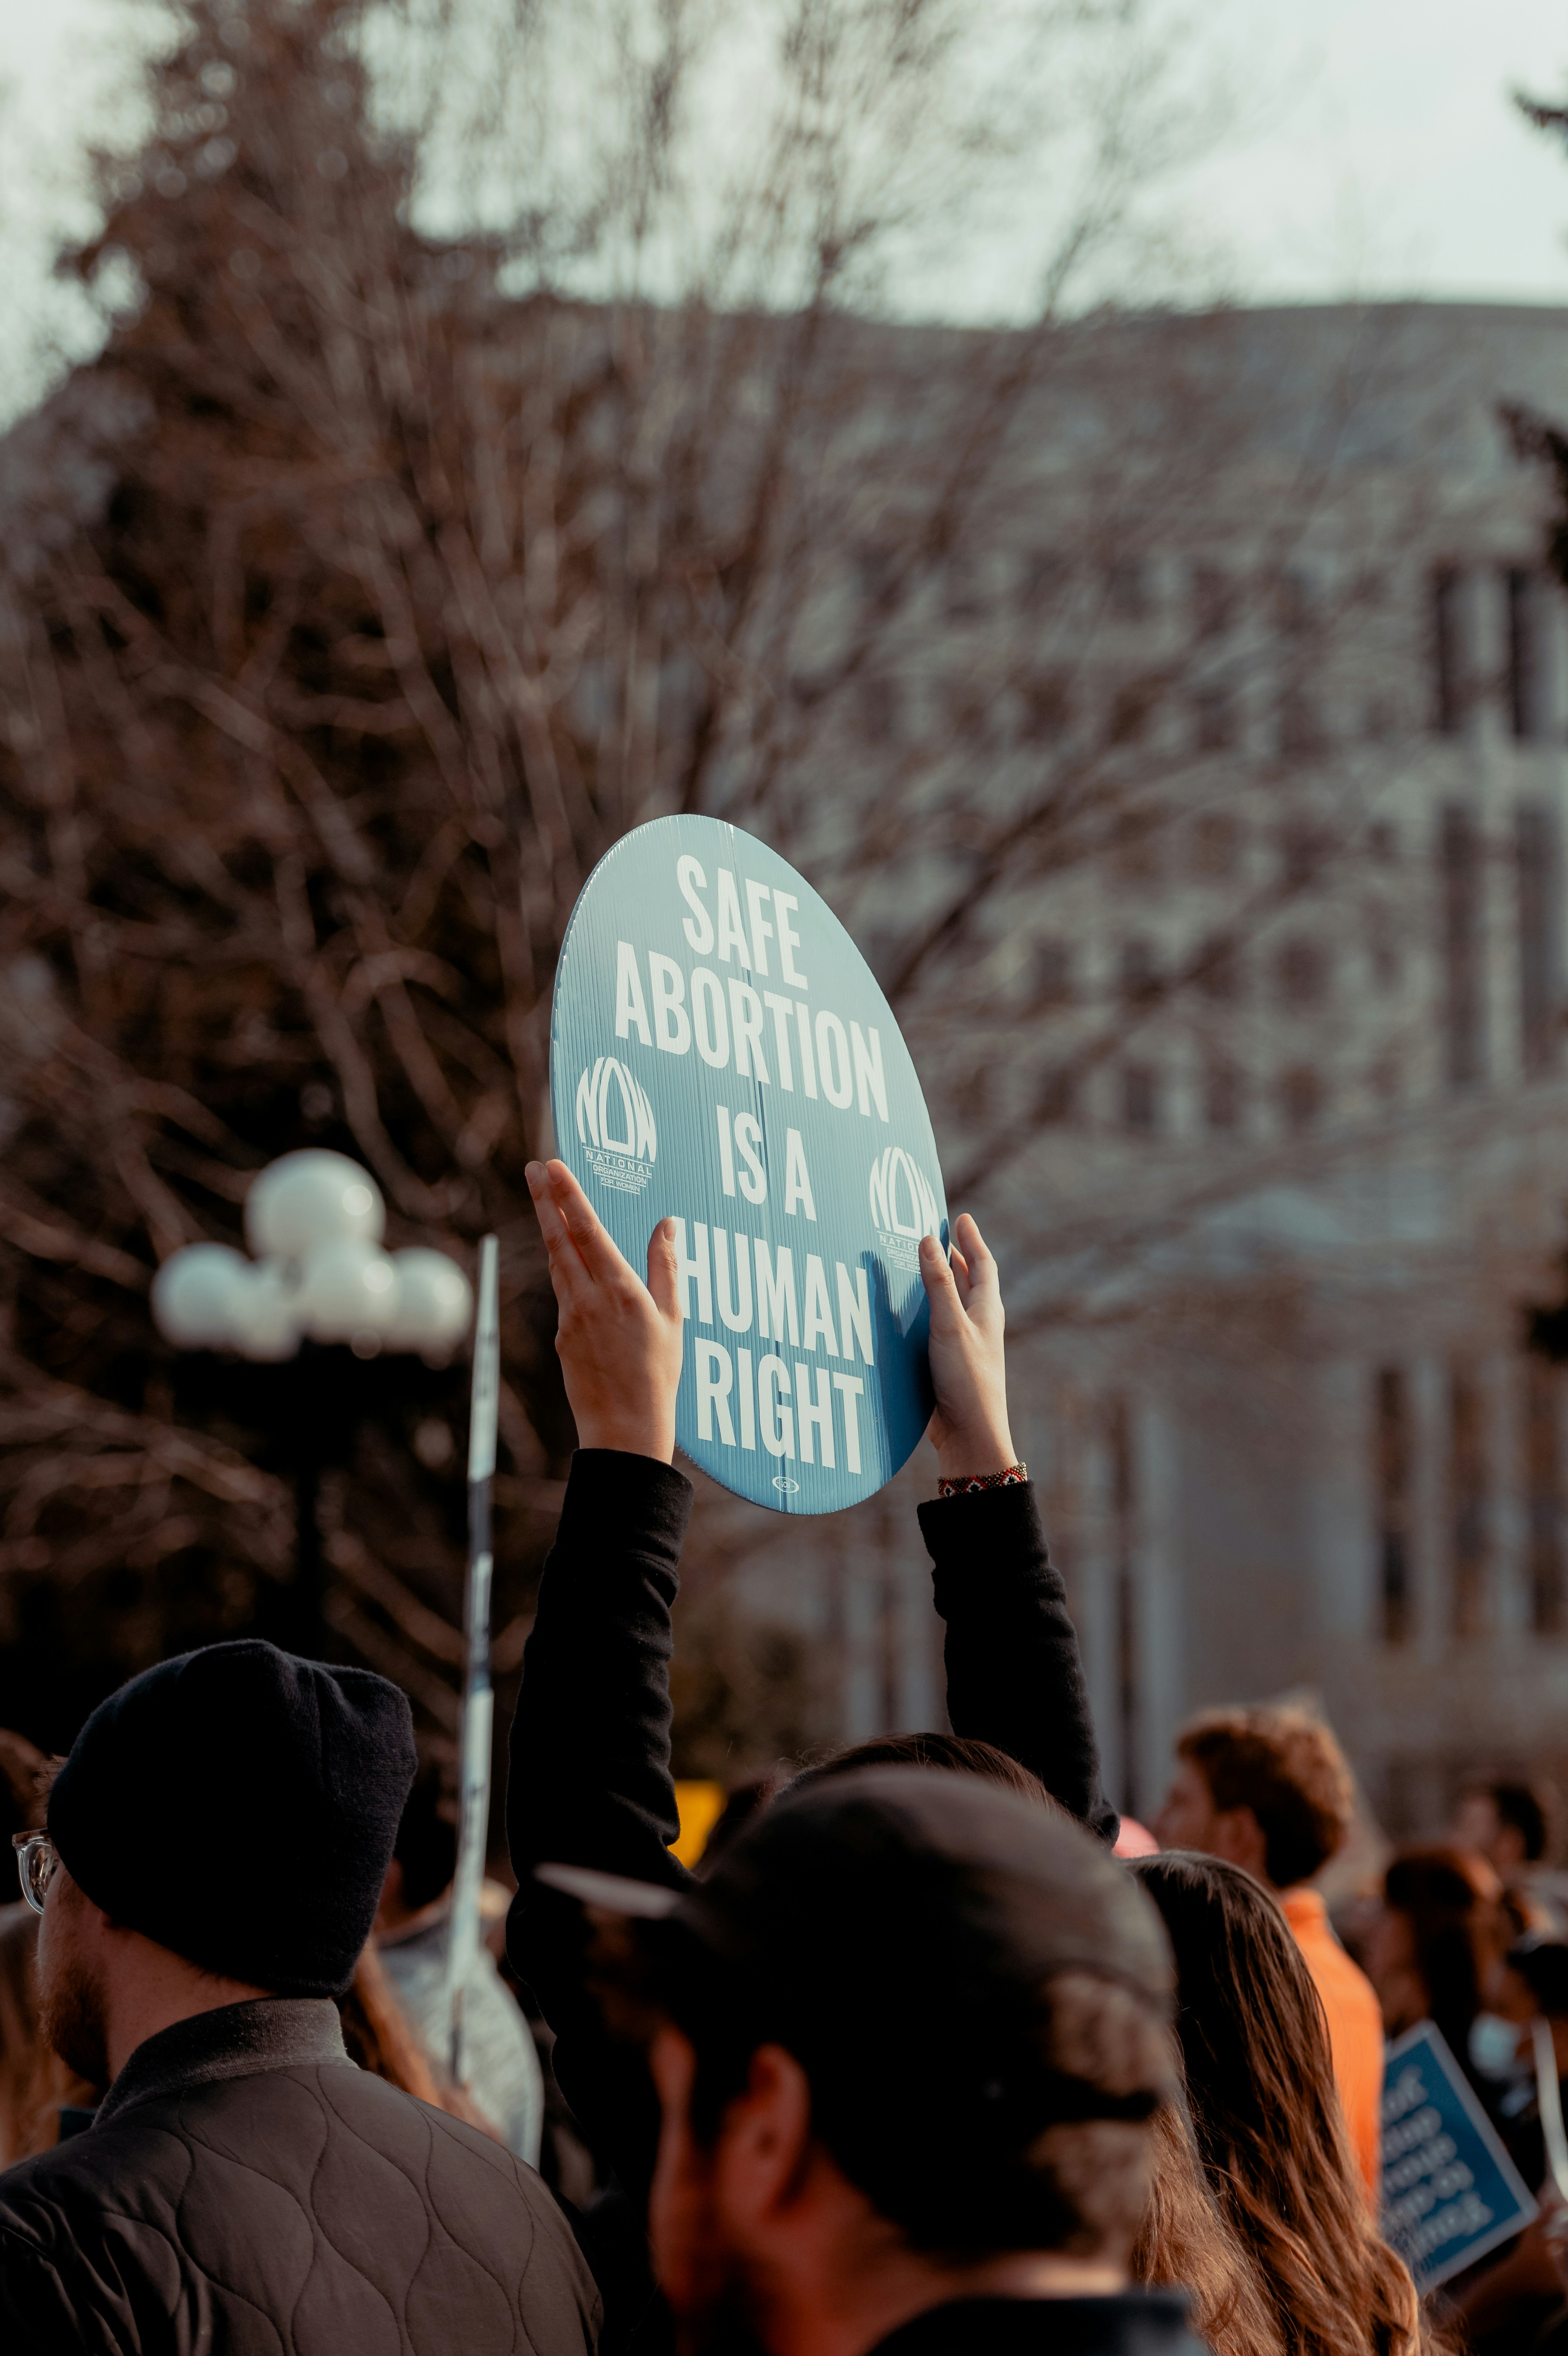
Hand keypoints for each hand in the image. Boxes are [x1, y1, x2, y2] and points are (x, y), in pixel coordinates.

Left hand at [526, 1159, 682, 1462]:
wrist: (624, 1429)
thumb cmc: (658, 1376)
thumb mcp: (673, 1318)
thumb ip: (666, 1267)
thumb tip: (667, 1223)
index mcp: (619, 1290)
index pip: (587, 1229)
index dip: (569, 1194)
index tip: (553, 1166)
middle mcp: (588, 1299)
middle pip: (559, 1238)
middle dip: (545, 1199)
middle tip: (533, 1167)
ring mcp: (570, 1318)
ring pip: (557, 1263)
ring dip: (551, 1229)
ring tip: (548, 1201)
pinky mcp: (563, 1337)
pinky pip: (563, 1293)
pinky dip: (564, 1269)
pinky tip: (569, 1259)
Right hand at [919, 1212, 1015, 1478]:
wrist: (970, 1435)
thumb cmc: (967, 1380)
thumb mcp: (949, 1325)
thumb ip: (937, 1283)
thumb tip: (927, 1239)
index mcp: (986, 1311)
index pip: (982, 1265)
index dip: (971, 1240)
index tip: (961, 1218)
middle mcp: (978, 1325)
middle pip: (969, 1282)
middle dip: (955, 1258)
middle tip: (938, 1236)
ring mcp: (964, 1345)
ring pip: (953, 1305)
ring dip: (939, 1283)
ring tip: (920, 1265)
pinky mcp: (948, 1364)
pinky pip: (938, 1327)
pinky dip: (926, 1312)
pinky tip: (907, 1314)